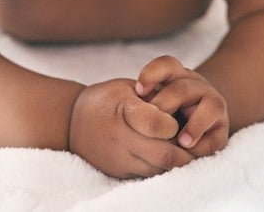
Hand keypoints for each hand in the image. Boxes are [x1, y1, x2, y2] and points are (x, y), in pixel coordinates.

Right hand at [68, 78, 192, 178]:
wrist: (71, 121)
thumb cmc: (106, 99)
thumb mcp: (127, 88)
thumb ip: (154, 96)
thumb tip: (185, 107)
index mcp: (123, 111)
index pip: (158, 125)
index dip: (173, 124)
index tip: (176, 121)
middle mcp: (120, 139)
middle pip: (165, 155)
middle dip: (186, 152)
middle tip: (192, 142)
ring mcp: (120, 160)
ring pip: (160, 170)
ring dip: (177, 163)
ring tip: (184, 151)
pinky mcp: (119, 173)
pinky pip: (149, 175)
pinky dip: (162, 169)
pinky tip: (168, 157)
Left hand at [136, 56, 228, 157]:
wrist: (193, 122)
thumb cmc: (162, 113)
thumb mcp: (149, 102)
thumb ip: (145, 105)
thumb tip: (137, 116)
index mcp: (177, 76)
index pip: (166, 65)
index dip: (151, 75)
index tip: (138, 91)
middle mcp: (197, 87)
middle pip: (182, 90)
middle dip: (166, 107)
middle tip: (151, 125)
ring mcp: (213, 106)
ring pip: (211, 107)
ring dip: (195, 126)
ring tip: (181, 142)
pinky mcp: (221, 132)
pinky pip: (216, 137)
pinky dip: (203, 146)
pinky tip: (189, 152)